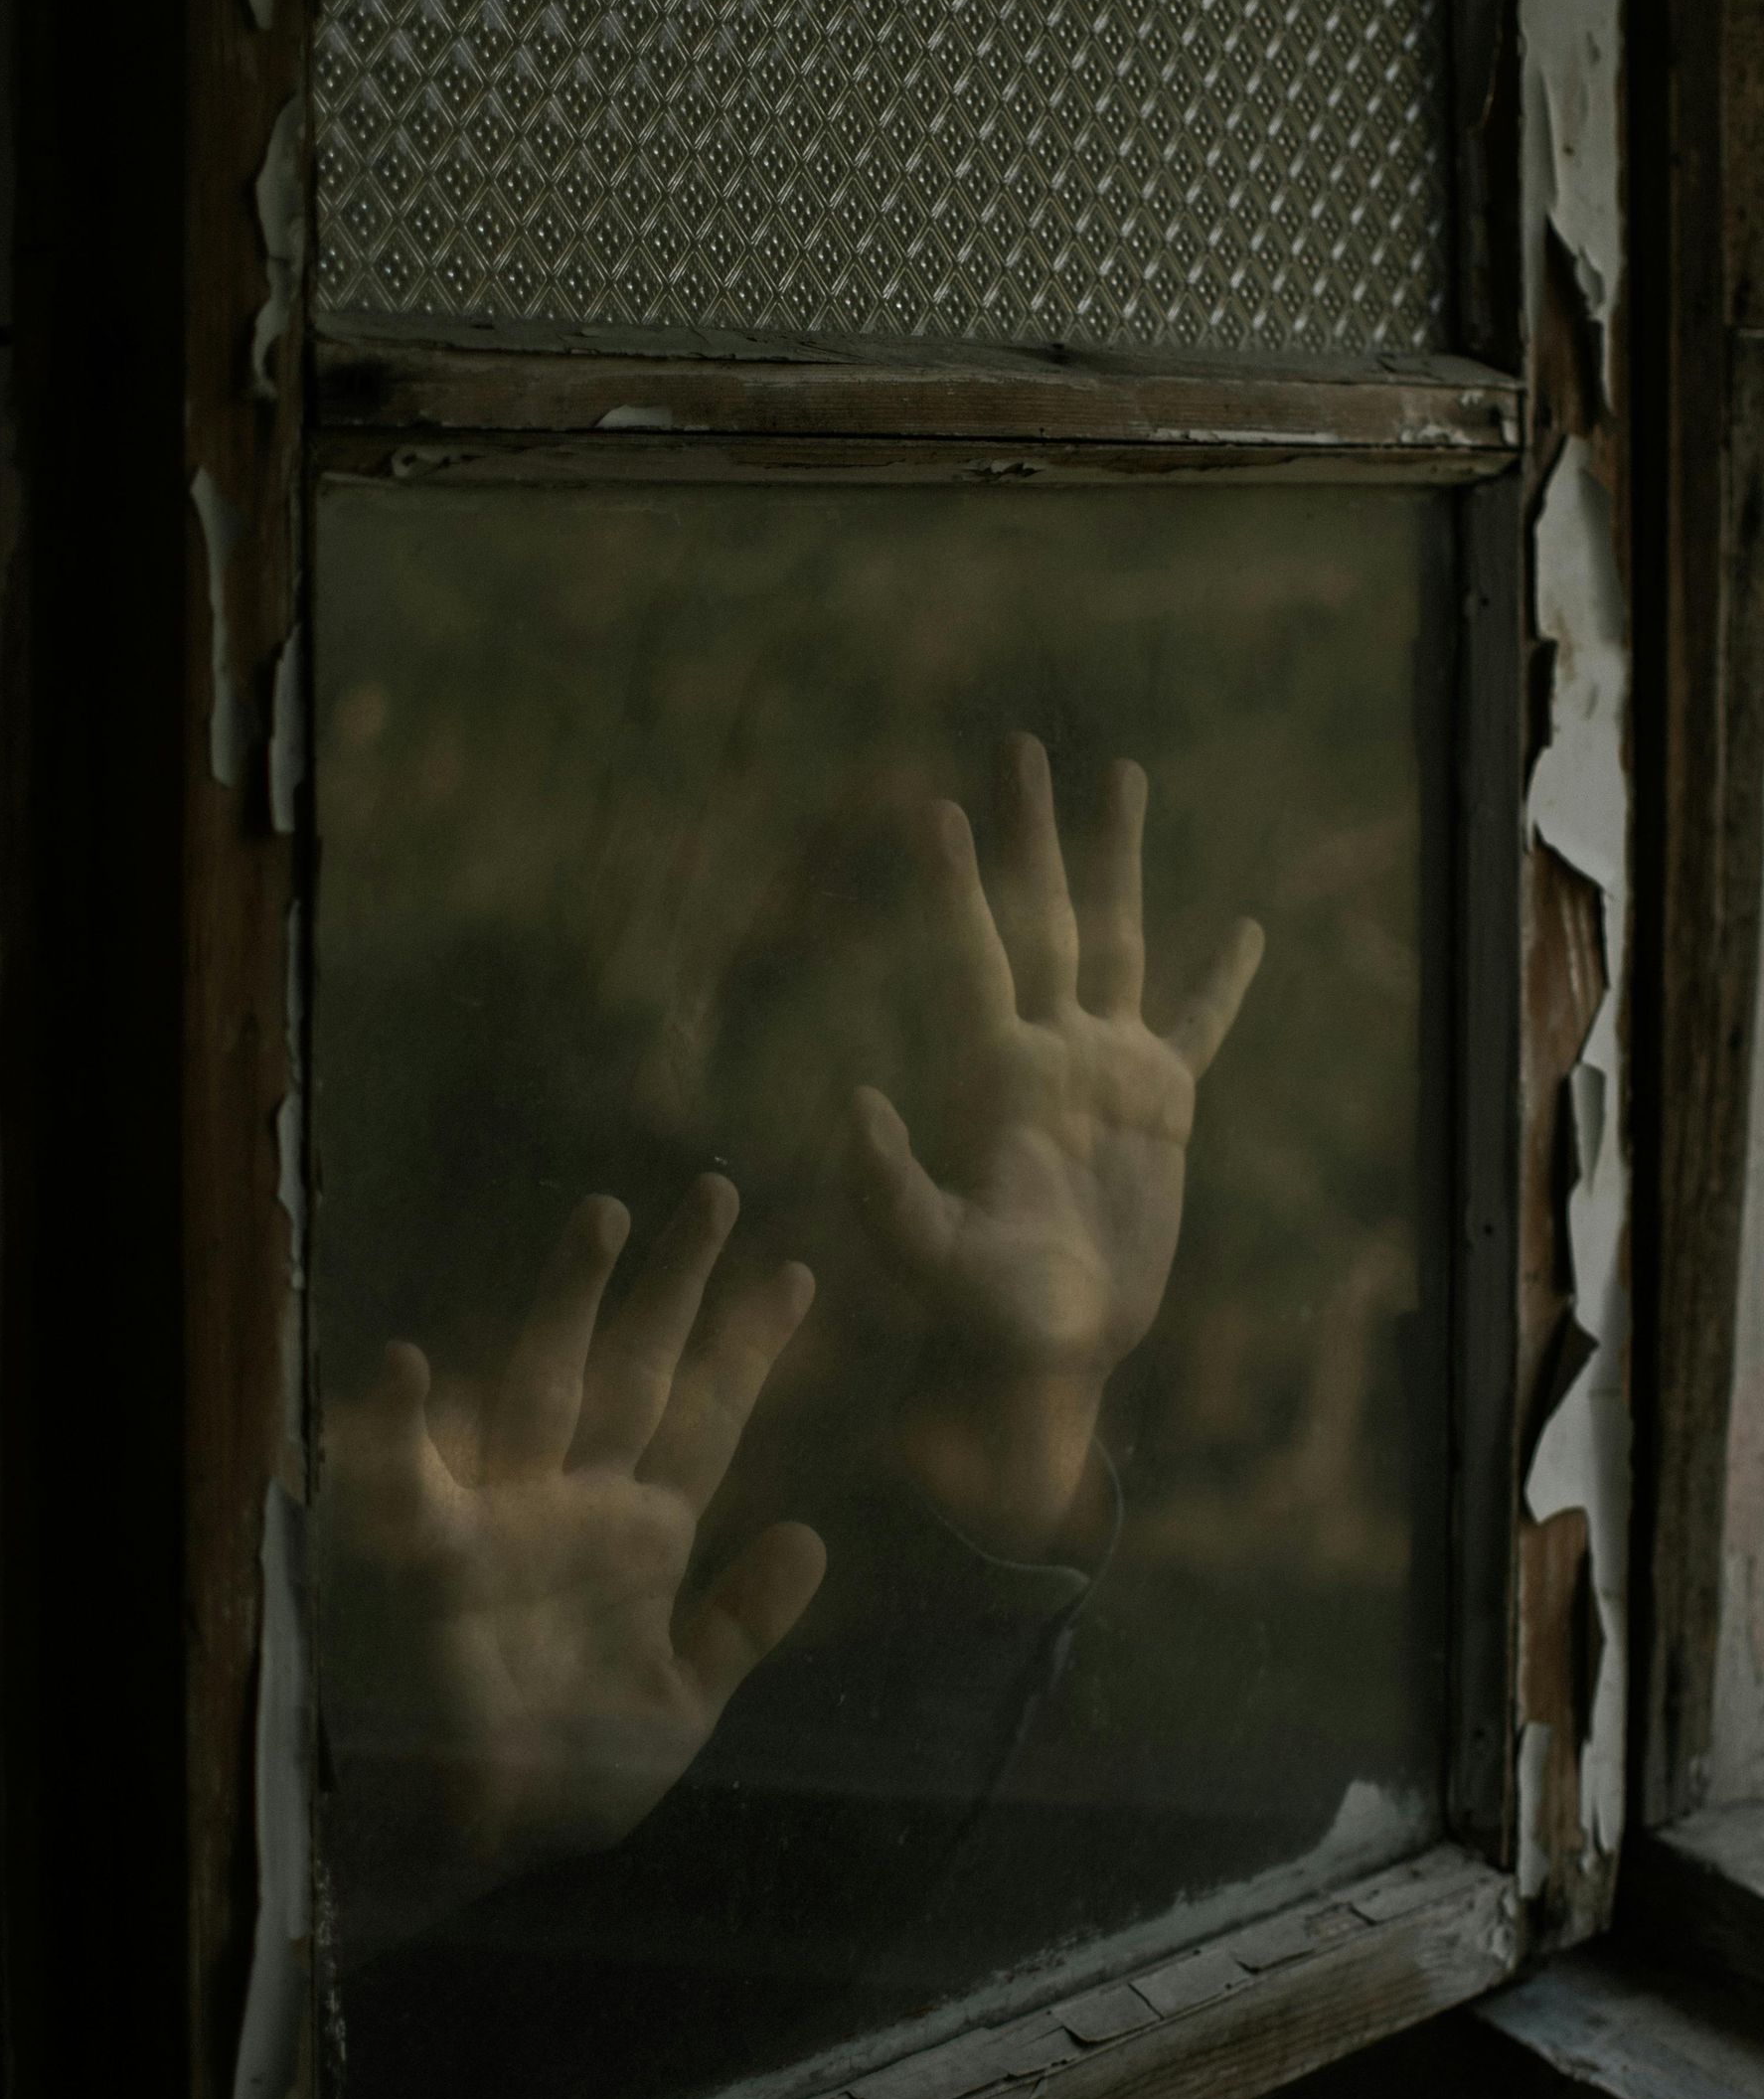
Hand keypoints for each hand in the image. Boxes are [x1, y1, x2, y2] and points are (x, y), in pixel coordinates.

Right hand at [324, 1177, 824, 1925]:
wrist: (464, 1842)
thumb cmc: (560, 1780)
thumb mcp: (679, 1705)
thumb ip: (740, 1625)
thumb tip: (810, 1536)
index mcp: (641, 1539)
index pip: (708, 1417)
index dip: (750, 1345)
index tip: (797, 1272)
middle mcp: (575, 1505)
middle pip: (636, 1368)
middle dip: (676, 1285)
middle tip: (720, 1189)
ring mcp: (504, 1516)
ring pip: (545, 1382)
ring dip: (567, 1301)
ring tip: (604, 1213)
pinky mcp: (429, 1555)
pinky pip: (407, 1480)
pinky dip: (398, 1420)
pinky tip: (407, 1357)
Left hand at [850, 732, 1262, 1558]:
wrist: (1049, 1352)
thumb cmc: (980, 1316)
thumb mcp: (928, 1255)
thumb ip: (889, 1187)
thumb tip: (856, 1101)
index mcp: (992, 1072)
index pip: (973, 953)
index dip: (957, 885)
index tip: (934, 808)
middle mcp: (1048, 1052)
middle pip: (1044, 915)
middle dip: (1032, 834)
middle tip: (1018, 746)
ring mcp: (1106, 1074)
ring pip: (1121, 939)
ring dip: (1119, 859)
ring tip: (1119, 774)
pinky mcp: (1161, 1111)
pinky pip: (1200, 1028)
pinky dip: (1221, 982)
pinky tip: (1243, 929)